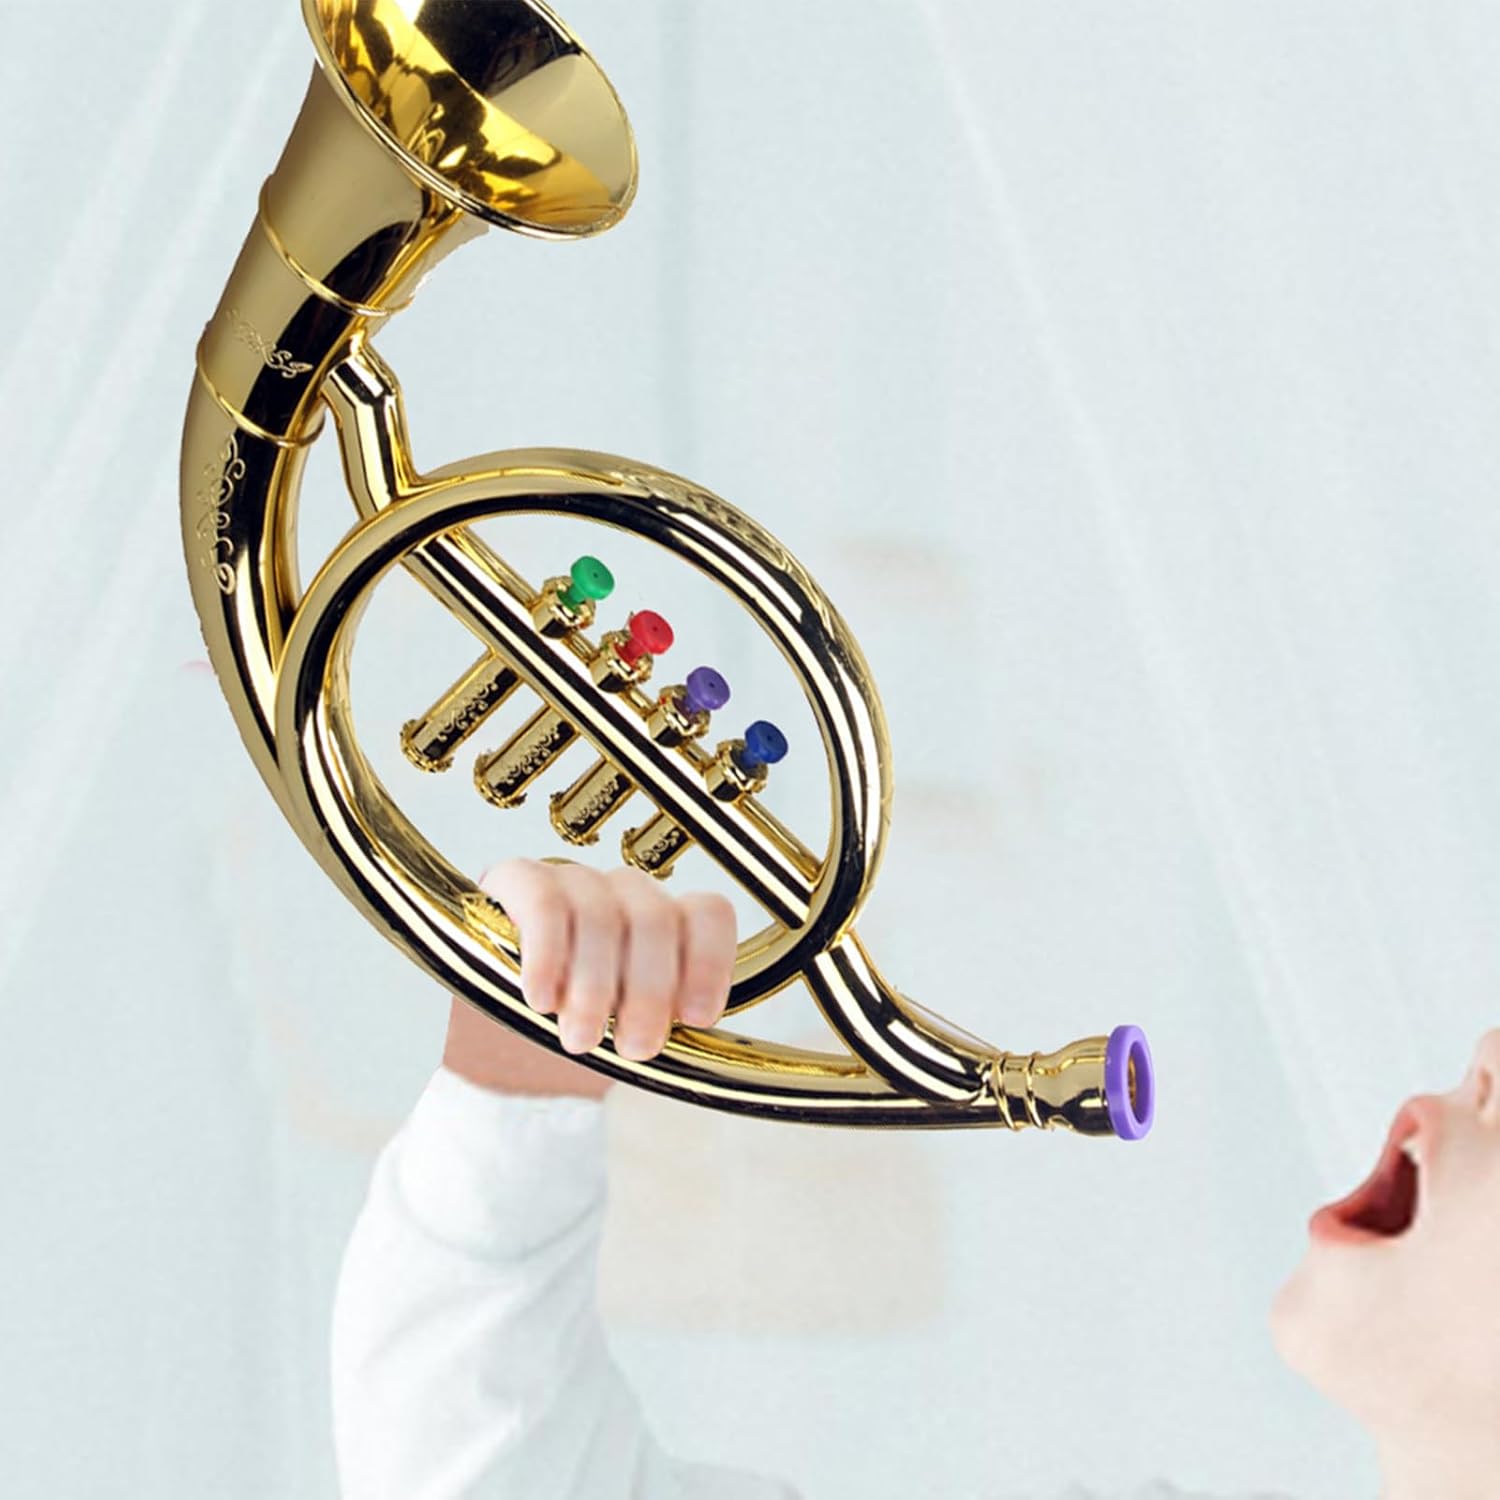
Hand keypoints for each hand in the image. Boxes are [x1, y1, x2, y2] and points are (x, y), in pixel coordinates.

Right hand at [442, 860, 737, 1096]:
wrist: (495, 1047)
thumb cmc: (571, 1030)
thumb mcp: (624, 1033)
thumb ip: (659, 1022)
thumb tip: (687, 1025)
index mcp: (665, 924)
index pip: (708, 914)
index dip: (709, 963)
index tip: (694, 1017)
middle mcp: (624, 892)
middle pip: (656, 918)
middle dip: (649, 989)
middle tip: (635, 1046)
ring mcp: (574, 880)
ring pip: (602, 915)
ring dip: (595, 985)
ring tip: (582, 1038)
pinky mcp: (520, 879)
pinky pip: (545, 905)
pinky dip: (548, 955)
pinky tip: (542, 998)